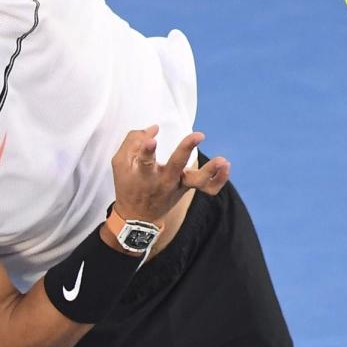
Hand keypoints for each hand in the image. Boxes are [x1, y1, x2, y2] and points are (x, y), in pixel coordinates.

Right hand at [111, 125, 230, 222]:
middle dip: (186, 149)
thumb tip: (154, 128)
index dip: (147, 149)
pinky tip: (226, 166)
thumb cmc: (128, 185)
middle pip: (177, 165)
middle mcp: (162, 180)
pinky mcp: (187, 188)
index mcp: (143, 173)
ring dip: (211, 171)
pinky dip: (219, 180)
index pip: (144, 160)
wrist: (138, 217)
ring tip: (223, 160)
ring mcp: (177, 185)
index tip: (151, 140)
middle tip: (198, 135)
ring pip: (197, 180)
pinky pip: (207, 188)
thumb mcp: (120, 163)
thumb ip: (133, 141)